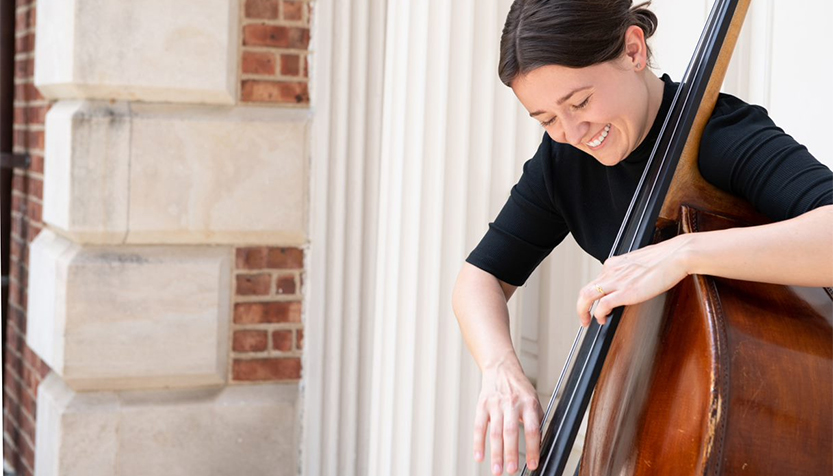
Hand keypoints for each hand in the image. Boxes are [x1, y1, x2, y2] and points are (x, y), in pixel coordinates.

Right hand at [474, 355, 542, 474]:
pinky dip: (478, 443)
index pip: (532, 429)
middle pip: (511, 431)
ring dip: (496, 453)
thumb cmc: (519, 389)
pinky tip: (479, 456)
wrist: (501, 369)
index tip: (533, 464)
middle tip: (512, 470)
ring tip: (497, 470)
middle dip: (511, 453)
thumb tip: (539, 446)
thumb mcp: (533, 401)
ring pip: (495, 432)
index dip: (533, 447)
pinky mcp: (482, 405)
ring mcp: (496, 404)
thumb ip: (536, 422)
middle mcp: (512, 403)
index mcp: (528, 404)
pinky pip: (479, 426)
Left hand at [576, 234, 693, 325]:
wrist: (677, 255)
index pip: (596, 281)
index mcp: (615, 264)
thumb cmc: (666, 259)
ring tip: (587, 321)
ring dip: (583, 311)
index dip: (593, 296)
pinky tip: (603, 320)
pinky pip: (602, 304)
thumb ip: (630, 273)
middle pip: (586, 289)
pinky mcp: (625, 291)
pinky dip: (599, 314)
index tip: (594, 305)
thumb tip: (632, 284)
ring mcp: (617, 281)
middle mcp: (611, 271)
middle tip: (584, 317)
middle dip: (581, 306)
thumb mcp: (640, 263)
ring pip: (587, 296)